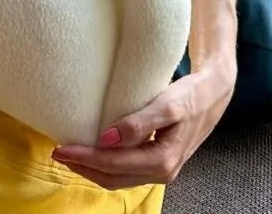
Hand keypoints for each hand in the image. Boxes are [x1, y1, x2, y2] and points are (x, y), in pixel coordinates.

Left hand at [52, 65, 234, 189]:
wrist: (213, 94)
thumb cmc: (190, 96)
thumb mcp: (167, 105)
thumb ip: (139, 123)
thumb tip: (108, 138)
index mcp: (162, 161)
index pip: (114, 165)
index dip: (85, 158)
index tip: (61, 148)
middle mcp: (161, 172)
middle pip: (113, 177)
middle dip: (83, 167)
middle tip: (58, 152)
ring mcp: (160, 170)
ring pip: (118, 178)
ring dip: (92, 169)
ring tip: (70, 154)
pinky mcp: (157, 161)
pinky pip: (126, 170)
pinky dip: (105, 165)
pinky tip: (94, 152)